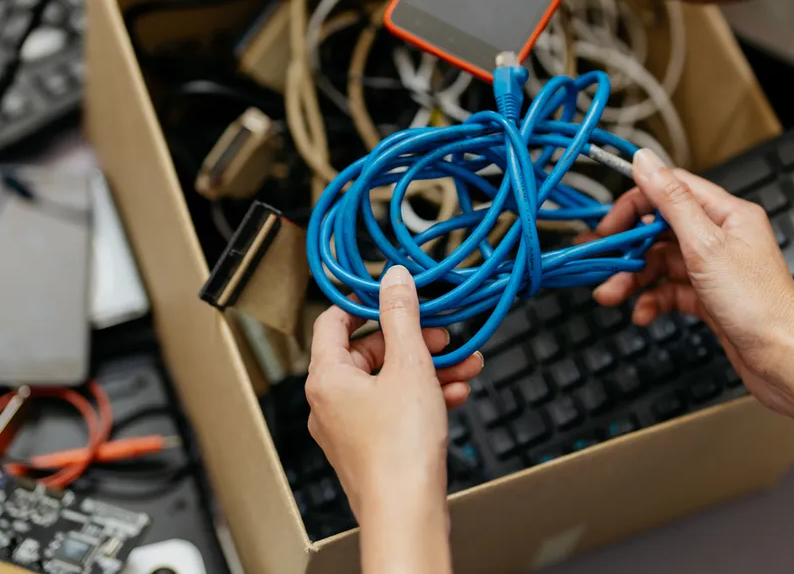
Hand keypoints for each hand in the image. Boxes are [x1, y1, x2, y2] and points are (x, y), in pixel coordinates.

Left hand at [305, 266, 483, 521]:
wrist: (408, 512)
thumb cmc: (400, 449)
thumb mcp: (410, 366)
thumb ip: (402, 316)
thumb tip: (393, 280)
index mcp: (327, 377)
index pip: (334, 321)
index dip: (366, 303)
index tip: (395, 294)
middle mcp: (330, 401)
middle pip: (369, 352)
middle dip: (413, 340)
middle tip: (443, 334)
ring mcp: (350, 427)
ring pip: (389, 381)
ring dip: (428, 368)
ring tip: (465, 363)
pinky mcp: (371, 447)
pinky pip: (396, 408)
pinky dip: (424, 396)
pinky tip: (455, 392)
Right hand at [588, 150, 793, 417]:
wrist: (782, 359)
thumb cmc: (758, 304)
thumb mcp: (705, 245)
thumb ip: (671, 201)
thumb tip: (645, 160)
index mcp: (727, 214)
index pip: (671, 191)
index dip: (634, 203)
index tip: (607, 224)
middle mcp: (721, 237)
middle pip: (660, 230)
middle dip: (627, 249)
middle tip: (599, 262)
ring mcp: (714, 269)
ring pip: (661, 263)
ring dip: (633, 279)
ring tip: (611, 295)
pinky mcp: (709, 298)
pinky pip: (670, 291)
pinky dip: (652, 300)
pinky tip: (643, 313)